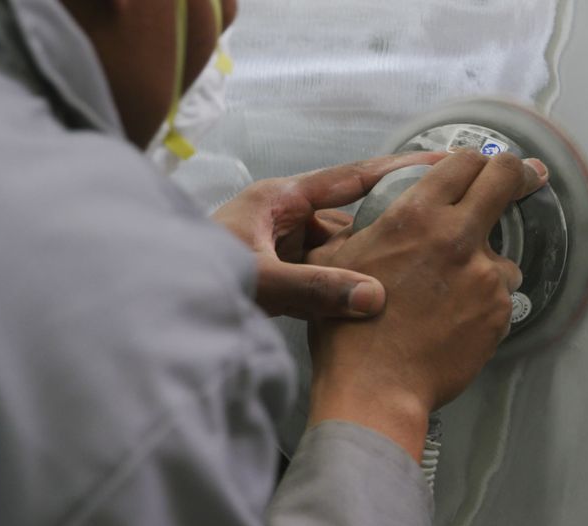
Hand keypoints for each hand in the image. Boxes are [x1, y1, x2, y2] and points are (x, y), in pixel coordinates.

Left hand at [211, 153, 445, 319]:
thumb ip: (314, 289)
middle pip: (350, 216)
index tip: (441, 163)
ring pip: (338, 249)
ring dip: (365, 262)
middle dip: (389, 225)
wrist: (147, 300)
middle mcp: (284, 216)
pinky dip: (343, 286)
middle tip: (436, 233)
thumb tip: (374, 297)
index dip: (398, 171)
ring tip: (412, 273)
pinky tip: (369, 301)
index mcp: (281, 198)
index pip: (352, 177)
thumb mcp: (258, 279)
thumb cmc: (190, 274)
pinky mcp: (277, 273)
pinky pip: (322, 273)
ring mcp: (281, 245)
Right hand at [305, 151, 548, 460]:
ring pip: (506, 253)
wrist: (376, 386)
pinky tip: (455, 321)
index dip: (478, 159)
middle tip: (529, 176)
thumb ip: (367, 226)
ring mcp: (484, 274)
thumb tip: (376, 215)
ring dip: (489, 264)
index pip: (465, 161)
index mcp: (416, 215)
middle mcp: (456, 236)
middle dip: (520, 174)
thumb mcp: (338, 259)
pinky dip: (486, 303)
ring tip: (454, 295)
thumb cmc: (351, 331)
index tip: (488, 164)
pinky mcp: (500, 310)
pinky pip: (502, 296)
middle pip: (507, 180)